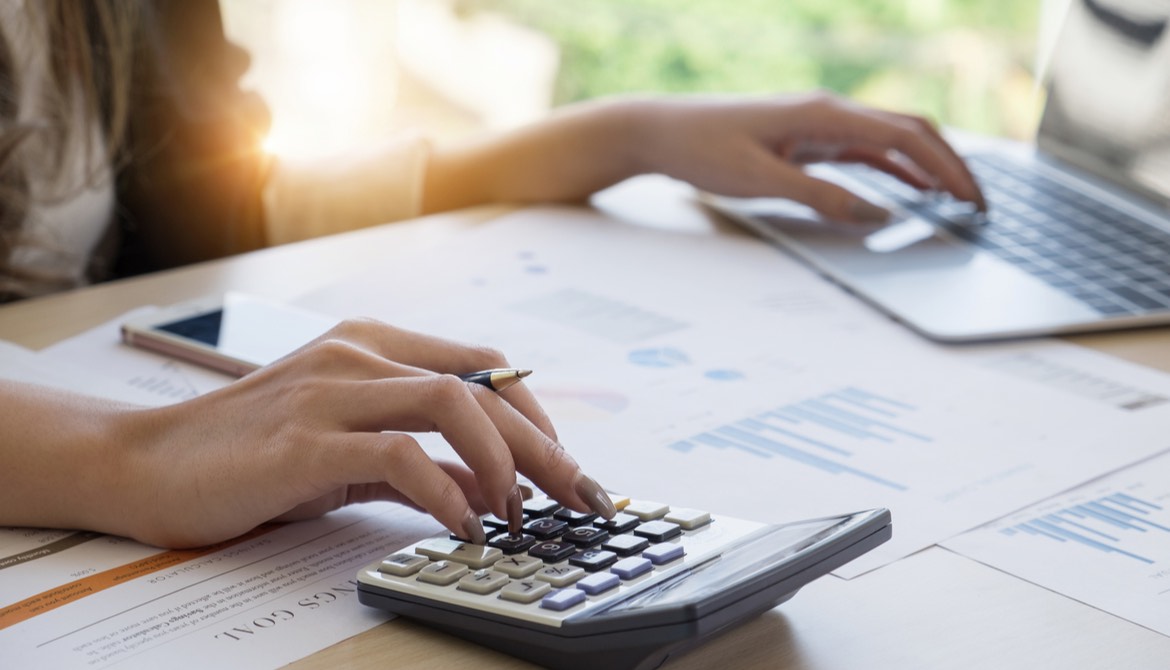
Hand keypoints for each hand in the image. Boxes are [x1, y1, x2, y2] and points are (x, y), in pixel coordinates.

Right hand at [95, 319, 615, 546]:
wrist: (148, 464)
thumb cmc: (250, 455)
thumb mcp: (348, 447)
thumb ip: (417, 456)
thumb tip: (490, 488)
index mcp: (374, 345)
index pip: (485, 365)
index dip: (538, 415)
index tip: (567, 467)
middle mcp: (359, 354)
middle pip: (485, 385)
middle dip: (547, 446)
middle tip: (581, 496)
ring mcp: (330, 390)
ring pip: (452, 403)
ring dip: (505, 460)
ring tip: (521, 512)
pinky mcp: (303, 439)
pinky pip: (397, 455)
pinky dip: (445, 490)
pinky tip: (463, 524)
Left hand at [632, 91, 986, 222]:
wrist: (659, 131)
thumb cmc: (701, 149)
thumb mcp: (761, 181)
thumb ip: (822, 198)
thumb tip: (878, 215)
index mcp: (824, 113)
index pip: (906, 137)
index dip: (947, 169)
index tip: (972, 201)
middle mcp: (829, 111)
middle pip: (910, 132)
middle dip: (950, 166)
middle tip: (979, 205)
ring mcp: (819, 123)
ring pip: (891, 140)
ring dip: (927, 168)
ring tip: (957, 202)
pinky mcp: (806, 138)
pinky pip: (863, 151)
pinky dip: (893, 170)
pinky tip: (910, 192)